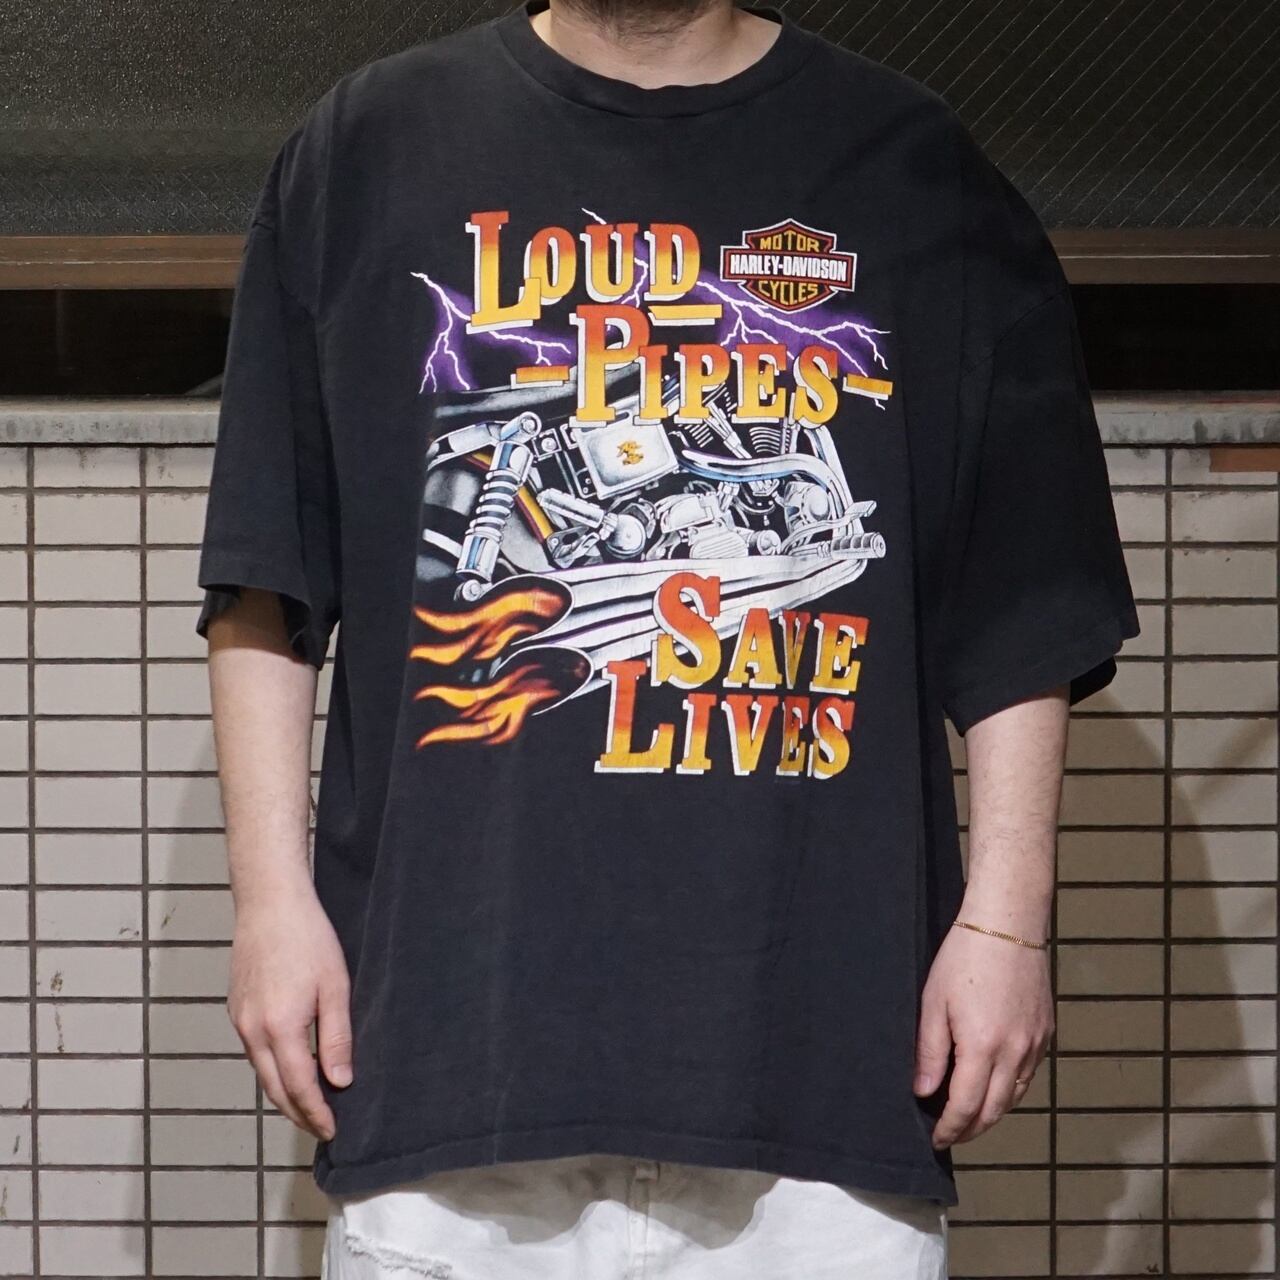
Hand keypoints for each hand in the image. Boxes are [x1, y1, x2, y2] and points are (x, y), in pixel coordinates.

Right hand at [227, 882, 352, 1139]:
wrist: (270, 903)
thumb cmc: (308, 938)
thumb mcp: (335, 987)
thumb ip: (337, 1037)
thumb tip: (340, 1081)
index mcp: (280, 1027)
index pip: (299, 1087)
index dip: (316, 1113)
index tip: (332, 1130)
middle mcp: (252, 1030)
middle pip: (274, 1088)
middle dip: (298, 1113)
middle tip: (321, 1128)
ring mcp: (240, 1020)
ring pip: (261, 1072)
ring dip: (284, 1093)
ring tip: (310, 1105)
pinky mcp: (237, 1009)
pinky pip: (254, 1052)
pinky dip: (272, 1069)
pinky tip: (290, 1068)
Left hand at [912, 921, 1052, 1148]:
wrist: (1007, 925)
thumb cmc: (963, 958)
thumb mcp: (934, 1003)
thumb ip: (930, 1052)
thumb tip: (925, 1092)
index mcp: (983, 1048)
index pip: (967, 1107)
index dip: (950, 1129)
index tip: (937, 1139)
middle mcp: (1015, 1053)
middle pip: (995, 1111)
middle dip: (972, 1130)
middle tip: (951, 1135)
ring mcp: (1035, 1044)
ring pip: (1014, 1097)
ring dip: (992, 1113)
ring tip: (969, 1117)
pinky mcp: (1046, 1032)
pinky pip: (1028, 1075)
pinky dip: (1009, 1090)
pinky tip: (993, 1086)